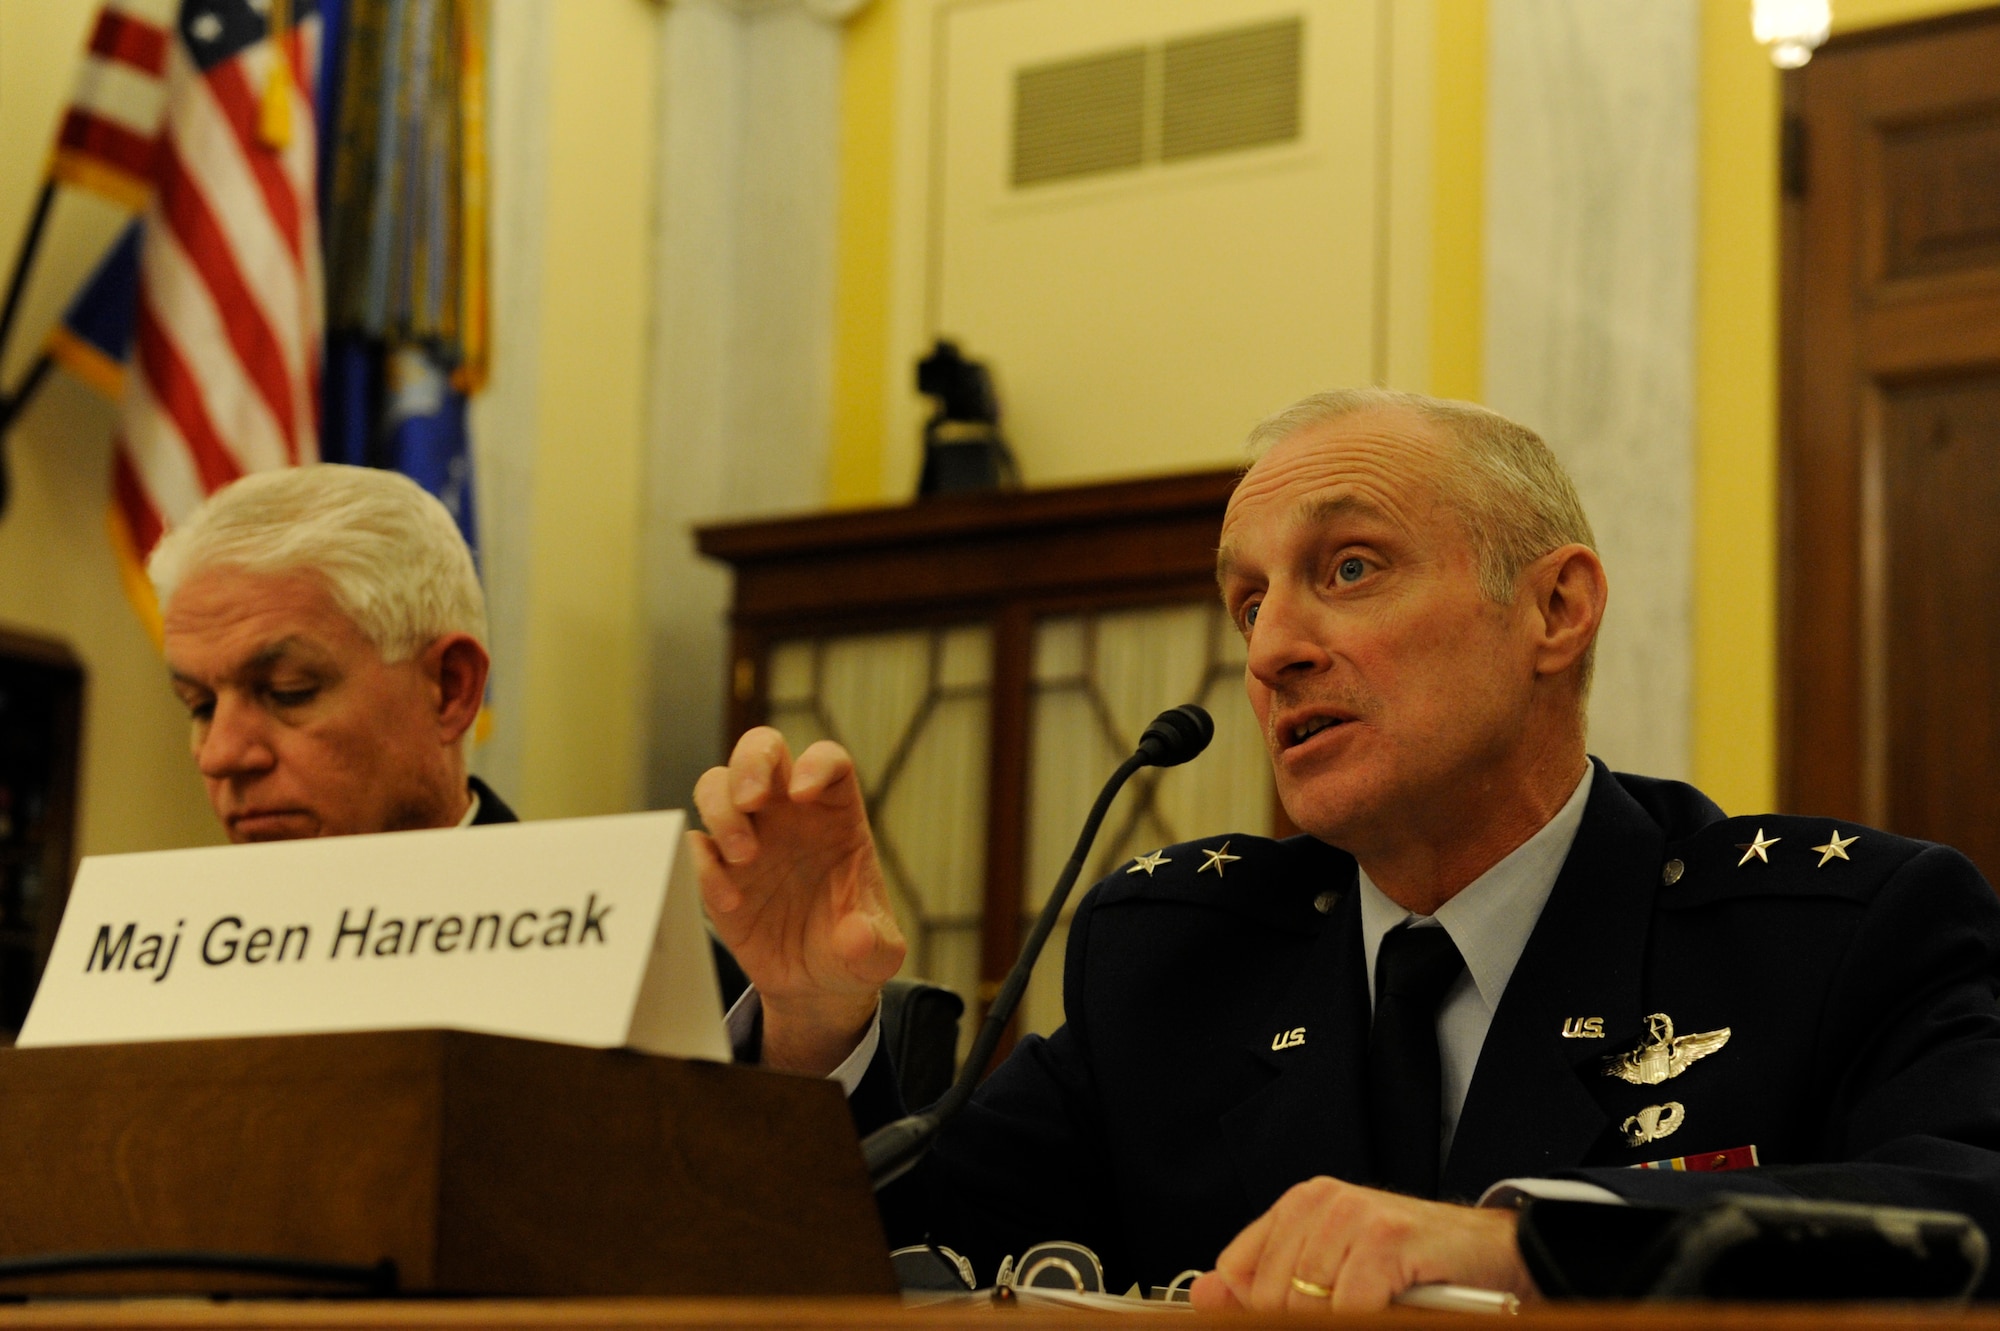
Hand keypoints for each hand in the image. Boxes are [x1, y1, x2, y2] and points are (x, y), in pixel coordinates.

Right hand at [690, 728, 905, 1075]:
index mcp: (835, 814)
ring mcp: (748, 834)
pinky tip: (730, 901)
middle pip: (762, 749)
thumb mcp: (876, 956)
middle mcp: (787, 813)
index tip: (804, 792)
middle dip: (751, 763)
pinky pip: (694, 844)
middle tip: (751, 800)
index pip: (827, 761)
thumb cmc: (850, 951)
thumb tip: (854, 935)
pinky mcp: (716, 868)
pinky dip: (701, 864)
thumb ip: (873, 944)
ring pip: (717, 784)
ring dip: (721, 810)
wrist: (813, 983)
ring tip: (744, 858)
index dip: (815, 763)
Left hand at [1187, 1176, 1537, 1312]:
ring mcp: (1353, 1216)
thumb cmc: (1416, 1265)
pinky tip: (1392, 1311)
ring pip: (1305, 1304)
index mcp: (1300, 1205)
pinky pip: (1350, 1307)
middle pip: (1269, 1295)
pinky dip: (1365, 1319)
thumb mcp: (1335, 1269)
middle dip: (1297, 1321)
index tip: (1271, 1323)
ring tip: (1370, 1311)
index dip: (1251, 1311)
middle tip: (1345, 1314)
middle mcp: (1321, 1202)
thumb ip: (1269, 1281)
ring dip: (1336, 1321)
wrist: (1497, 1254)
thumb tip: (1206, 1294)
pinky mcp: (1386, 1239)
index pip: (1238, 1269)